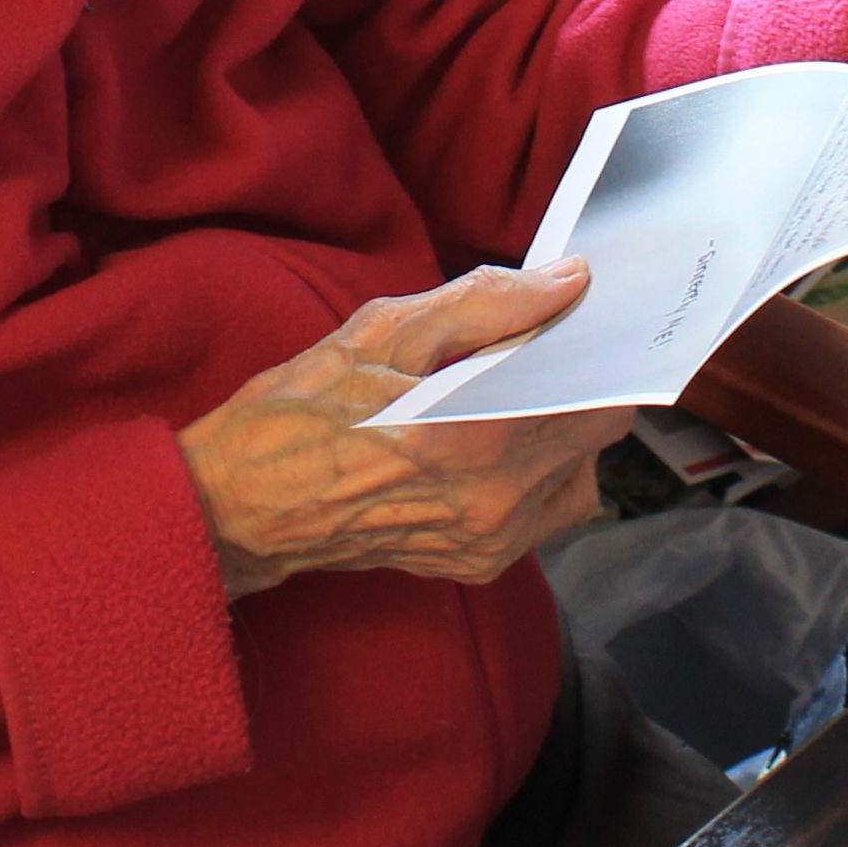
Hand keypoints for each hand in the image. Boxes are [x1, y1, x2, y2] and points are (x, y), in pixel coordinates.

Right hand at [177, 262, 633, 599]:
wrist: (244, 504)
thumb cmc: (304, 409)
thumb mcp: (385, 329)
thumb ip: (486, 302)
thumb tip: (567, 282)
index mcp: (483, 437)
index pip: (603, 393)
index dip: (600, 349)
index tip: (580, 318)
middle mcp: (501, 502)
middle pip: (599, 433)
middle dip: (580, 384)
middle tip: (539, 347)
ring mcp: (494, 542)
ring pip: (578, 475)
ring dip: (561, 432)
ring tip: (507, 397)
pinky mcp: (479, 564)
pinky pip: (543, 512)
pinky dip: (533, 473)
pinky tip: (484, 443)